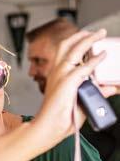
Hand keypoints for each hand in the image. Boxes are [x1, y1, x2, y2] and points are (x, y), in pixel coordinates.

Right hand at [33, 29, 106, 150]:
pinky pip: (85, 66)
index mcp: (56, 75)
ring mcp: (61, 76)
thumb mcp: (81, 101)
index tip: (90, 41)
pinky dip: (96, 60)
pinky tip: (103, 56)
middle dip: (82, 35)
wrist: (48, 128)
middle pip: (67, 45)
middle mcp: (56, 72)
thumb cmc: (60, 118)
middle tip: (96, 33)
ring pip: (74, 49)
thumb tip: (111, 87)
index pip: (65, 53)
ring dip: (89, 40)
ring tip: (100, 35)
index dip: (77, 44)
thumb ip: (95, 92)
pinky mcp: (68, 82)